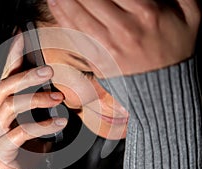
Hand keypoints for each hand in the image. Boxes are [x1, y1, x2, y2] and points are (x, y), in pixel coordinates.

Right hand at [0, 35, 66, 168]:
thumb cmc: (25, 140)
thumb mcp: (28, 116)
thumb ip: (32, 97)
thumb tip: (49, 75)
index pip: (3, 76)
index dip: (12, 57)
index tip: (22, 36)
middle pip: (2, 87)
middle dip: (26, 76)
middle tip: (49, 70)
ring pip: (9, 106)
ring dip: (36, 99)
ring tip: (58, 98)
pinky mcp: (0, 149)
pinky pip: (20, 132)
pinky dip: (42, 125)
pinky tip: (60, 123)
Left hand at [47, 0, 200, 76]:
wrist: (165, 87)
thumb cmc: (177, 48)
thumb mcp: (191, 14)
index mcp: (147, 11)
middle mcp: (124, 27)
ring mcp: (108, 44)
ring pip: (79, 14)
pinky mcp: (98, 58)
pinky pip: (76, 35)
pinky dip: (62, 17)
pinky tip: (55, 3)